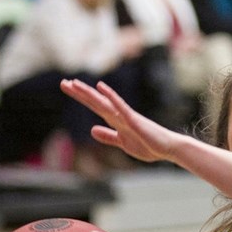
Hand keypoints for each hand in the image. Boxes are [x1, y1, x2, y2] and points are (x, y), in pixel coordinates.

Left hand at [60, 79, 177, 162]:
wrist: (168, 148)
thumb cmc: (149, 145)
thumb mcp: (123, 143)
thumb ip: (108, 136)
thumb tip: (92, 130)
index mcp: (116, 121)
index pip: (95, 106)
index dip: (81, 98)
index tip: (67, 88)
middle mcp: (119, 115)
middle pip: (96, 102)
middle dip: (80, 93)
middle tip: (63, 83)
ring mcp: (127, 117)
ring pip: (104, 103)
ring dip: (89, 93)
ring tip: (74, 84)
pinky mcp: (134, 121)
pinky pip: (120, 107)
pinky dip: (111, 97)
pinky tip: (102, 87)